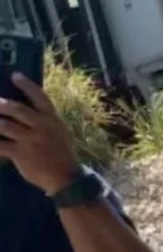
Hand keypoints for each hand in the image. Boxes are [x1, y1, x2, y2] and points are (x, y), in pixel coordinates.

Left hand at [0, 73, 80, 193]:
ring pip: (5, 125)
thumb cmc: (62, 152)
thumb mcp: (60, 131)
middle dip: (1, 104)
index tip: (15, 75)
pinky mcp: (20, 154)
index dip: (27, 85)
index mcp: (52, 118)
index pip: (40, 97)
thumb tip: (30, 110)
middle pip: (17, 109)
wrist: (65, 176)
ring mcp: (30, 140)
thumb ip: (46, 121)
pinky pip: (0, 145)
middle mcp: (41, 126)